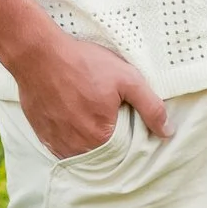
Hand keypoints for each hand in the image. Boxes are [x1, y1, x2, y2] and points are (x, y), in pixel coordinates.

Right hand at [6, 26, 170, 159]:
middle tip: (106, 112)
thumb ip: (151, 107)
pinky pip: (63, 146)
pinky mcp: (43, 136)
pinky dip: (71, 137)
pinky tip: (73, 117)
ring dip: (89, 140)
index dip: (129, 135)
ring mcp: (57, 144)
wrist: (39, 54)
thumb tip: (167, 132)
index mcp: (101, 138)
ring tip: (89, 113)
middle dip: (109, 138)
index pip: (124, 151)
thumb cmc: (83, 63)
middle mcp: (77, 148)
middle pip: (102, 153)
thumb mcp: (127, 78)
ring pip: (81, 151)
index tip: (126, 117)